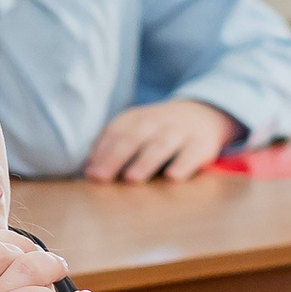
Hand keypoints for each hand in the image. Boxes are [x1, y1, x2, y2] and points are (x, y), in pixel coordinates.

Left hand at [83, 99, 242, 182]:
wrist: (204, 112)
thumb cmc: (157, 131)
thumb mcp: (134, 130)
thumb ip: (110, 147)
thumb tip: (87, 171)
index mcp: (135, 118)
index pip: (115, 132)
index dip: (101, 151)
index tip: (90, 173)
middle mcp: (156, 122)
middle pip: (134, 137)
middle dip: (116, 157)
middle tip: (101, 177)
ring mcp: (180, 131)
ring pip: (161, 145)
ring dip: (145, 161)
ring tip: (131, 179)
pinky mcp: (202, 144)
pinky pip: (192, 153)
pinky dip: (183, 164)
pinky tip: (173, 178)